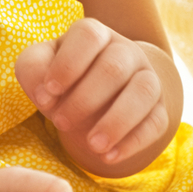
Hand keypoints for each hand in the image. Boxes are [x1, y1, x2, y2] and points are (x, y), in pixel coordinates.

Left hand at [16, 18, 173, 175]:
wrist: (99, 96)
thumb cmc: (64, 78)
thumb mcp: (40, 68)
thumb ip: (33, 70)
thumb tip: (45, 93)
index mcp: (94, 35)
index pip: (88, 36)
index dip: (68, 63)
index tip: (49, 91)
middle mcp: (126, 51)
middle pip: (114, 67)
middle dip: (85, 99)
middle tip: (61, 123)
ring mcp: (147, 78)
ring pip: (143, 92)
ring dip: (117, 121)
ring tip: (92, 145)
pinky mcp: (158, 108)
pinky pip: (156, 122)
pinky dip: (133, 142)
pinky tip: (108, 157)